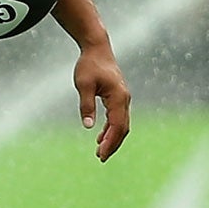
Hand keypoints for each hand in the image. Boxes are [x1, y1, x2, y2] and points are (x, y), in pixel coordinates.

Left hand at [74, 42, 130, 160]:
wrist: (97, 48)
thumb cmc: (89, 65)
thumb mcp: (84, 85)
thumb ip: (86, 106)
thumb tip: (88, 126)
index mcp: (118, 97)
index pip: (117, 125)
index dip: (110, 142)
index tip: (101, 154)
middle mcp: (124, 99)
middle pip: (122, 128)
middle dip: (113, 144)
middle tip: (101, 158)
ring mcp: (123, 98)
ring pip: (122, 124)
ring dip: (113, 138)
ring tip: (100, 152)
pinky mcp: (118, 97)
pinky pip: (118, 118)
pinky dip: (111, 129)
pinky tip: (101, 137)